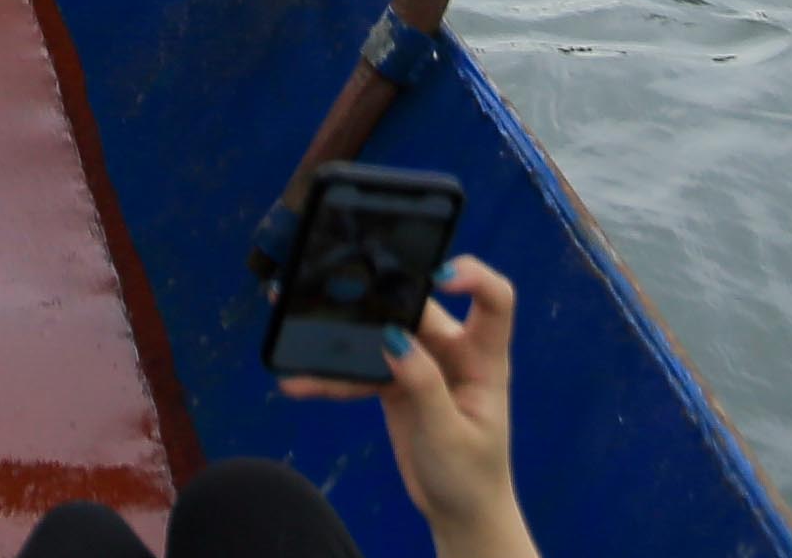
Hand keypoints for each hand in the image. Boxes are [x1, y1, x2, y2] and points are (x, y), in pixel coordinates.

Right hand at [281, 257, 526, 557]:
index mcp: (484, 360)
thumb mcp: (449, 435)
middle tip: (336, 285)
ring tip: (297, 321)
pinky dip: (332, 376)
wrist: (459, 515)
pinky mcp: (396, 382)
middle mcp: (454, 353)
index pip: (494, 300)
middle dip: (378, 296)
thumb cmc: (471, 478)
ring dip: (342, 335)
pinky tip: (298, 380)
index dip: (473, 277)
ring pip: (380, 335)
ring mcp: (422, 365)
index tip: (437, 276)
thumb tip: (393, 336)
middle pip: (418, 310)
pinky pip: (361, 369)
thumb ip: (424, 384)